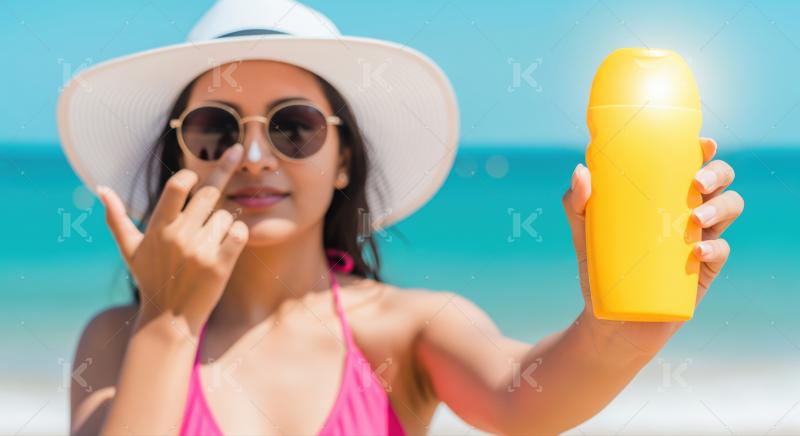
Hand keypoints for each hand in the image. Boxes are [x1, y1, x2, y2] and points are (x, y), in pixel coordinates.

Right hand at [97, 144, 247, 333]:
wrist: (169, 319)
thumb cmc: (151, 279)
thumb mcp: (130, 250)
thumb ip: (116, 218)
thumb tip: (100, 188)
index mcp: (158, 228)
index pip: (177, 185)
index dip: (190, 175)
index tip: (196, 175)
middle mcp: (179, 236)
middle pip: (209, 193)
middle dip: (221, 179)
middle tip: (231, 166)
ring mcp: (200, 250)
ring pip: (226, 215)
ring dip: (224, 222)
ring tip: (210, 242)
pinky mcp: (220, 264)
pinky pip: (239, 232)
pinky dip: (238, 234)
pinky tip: (229, 243)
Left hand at [562, 138, 743, 354]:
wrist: (610, 319)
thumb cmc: (600, 267)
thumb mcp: (584, 231)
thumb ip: (577, 202)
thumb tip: (581, 170)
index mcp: (664, 195)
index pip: (690, 163)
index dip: (703, 149)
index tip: (702, 143)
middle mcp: (687, 211)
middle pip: (720, 180)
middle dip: (717, 173)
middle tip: (696, 183)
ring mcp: (700, 239)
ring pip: (730, 207)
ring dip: (720, 206)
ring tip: (695, 219)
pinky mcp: (704, 270)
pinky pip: (722, 251)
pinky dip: (714, 247)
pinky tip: (696, 252)